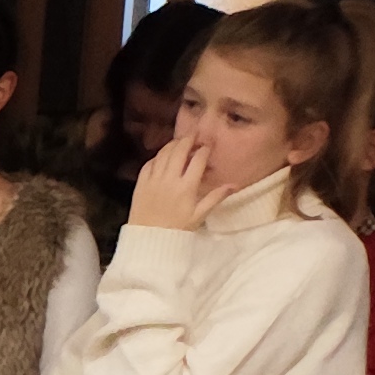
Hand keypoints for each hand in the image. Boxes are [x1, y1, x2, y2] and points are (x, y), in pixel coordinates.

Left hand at [125, 129, 240, 233]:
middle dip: (188, 140)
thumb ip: (215, 197)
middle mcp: (169, 179)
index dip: (204, 149)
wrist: (148, 240)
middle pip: (179, 151)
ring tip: (180, 141)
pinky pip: (149, 164)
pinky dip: (157, 156)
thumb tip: (234, 185)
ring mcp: (153, 180)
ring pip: (163, 154)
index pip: (197, 160)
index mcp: (186, 187)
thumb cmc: (176, 229)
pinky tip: (163, 156)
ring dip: (172, 145)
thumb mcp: (199, 215)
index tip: (208, 145)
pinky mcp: (140, 183)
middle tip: (194, 135)